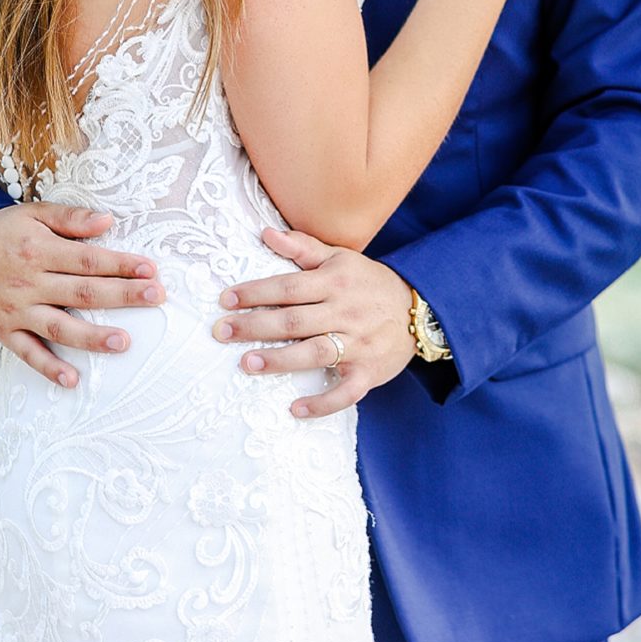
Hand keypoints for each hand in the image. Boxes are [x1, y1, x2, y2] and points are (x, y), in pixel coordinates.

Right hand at [0, 203, 165, 386]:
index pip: (88, 260)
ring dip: (92, 337)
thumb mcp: (34, 213)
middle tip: (156, 297)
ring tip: (124, 342)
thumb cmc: (4, 231)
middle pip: (82, 292)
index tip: (150, 270)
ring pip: (59, 327)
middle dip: (122, 295)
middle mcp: (28, 283)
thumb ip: (71, 219)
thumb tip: (108, 220)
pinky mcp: (5, 331)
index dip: (121, 264)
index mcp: (39, 251)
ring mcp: (16, 311)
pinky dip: (49, 368)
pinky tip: (73, 380)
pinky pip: (28, 353)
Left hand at [210, 228, 416, 416]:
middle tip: (221, 331)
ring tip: (246, 363)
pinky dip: (322, 403)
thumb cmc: (369, 283)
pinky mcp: (368, 373)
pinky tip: (295, 408)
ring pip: (314, 353)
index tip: (225, 300)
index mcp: (335, 282)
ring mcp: (358, 344)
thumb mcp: (340, 258)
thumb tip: (266, 233)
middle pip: (294, 321)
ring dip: (279, 360)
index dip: (255, 293)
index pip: (288, 287)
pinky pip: (345, 392)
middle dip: (255, 326)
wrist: (419, 310)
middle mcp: (345, 312)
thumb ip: (303, 247)